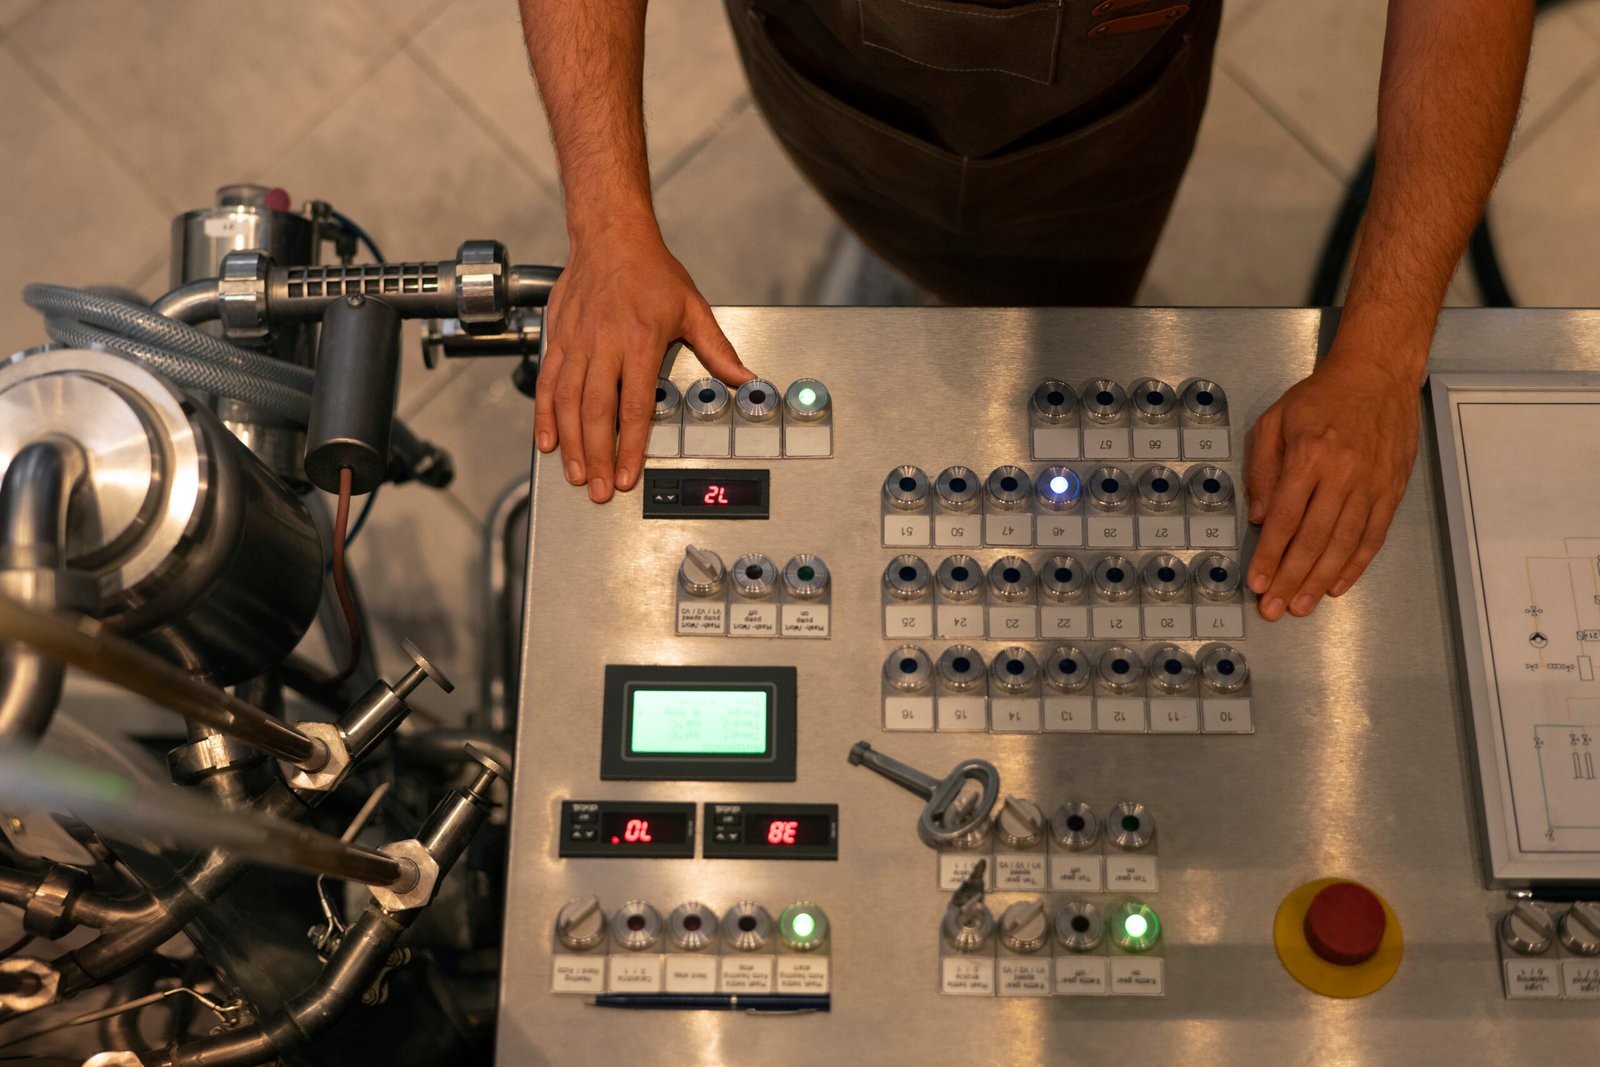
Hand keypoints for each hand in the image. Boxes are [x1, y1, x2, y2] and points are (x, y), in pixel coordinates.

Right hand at [534, 224, 753, 501]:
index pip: (633, 405)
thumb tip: (745, 378)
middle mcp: (604, 343)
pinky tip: (548, 441)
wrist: (610, 235)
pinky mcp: (558, 338)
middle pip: (596, 412)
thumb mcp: (692, 307)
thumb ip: (718, 350)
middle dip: (598, 456)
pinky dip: (544, 416)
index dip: (629, 445)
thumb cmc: (651, 270)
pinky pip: (546, 383)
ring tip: (576, 474)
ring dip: (571, 443)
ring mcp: (576, 342)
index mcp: (639, 340)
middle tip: (599, 489)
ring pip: (566, 402)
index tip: (628, 474)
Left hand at [1244, 350, 1420, 619]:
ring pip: (1344, 544)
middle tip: (1274, 609)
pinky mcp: (1393, 490)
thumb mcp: (1274, 421)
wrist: (1377, 375)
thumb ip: (1262, 469)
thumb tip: (1262, 519)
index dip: (1269, 556)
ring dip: (1320, 580)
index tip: (1256, 583)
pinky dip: (1355, 565)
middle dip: (1290, 579)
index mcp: (1310, 456)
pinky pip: (1372, 536)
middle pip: (1314, 539)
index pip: (1286, 519)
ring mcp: (1372, 485)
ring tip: (1301, 605)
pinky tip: (1337, 585)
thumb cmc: (1320, 397)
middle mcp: (1343, 474)